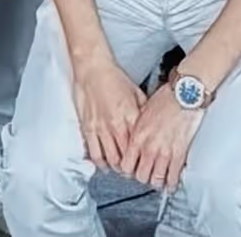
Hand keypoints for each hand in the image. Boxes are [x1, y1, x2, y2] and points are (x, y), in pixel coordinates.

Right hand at [71, 56, 145, 171]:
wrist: (93, 67)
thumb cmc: (114, 77)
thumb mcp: (137, 93)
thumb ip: (144, 112)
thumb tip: (152, 125)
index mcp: (131, 116)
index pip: (140, 148)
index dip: (143, 160)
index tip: (145, 164)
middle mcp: (116, 125)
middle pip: (126, 158)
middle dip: (131, 169)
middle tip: (134, 171)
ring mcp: (101, 128)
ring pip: (111, 159)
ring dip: (117, 168)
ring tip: (121, 169)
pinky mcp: (88, 127)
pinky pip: (94, 152)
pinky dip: (101, 162)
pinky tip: (105, 164)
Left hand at [121, 84, 201, 191]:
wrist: (184, 95)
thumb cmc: (165, 99)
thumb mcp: (142, 111)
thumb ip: (137, 128)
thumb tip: (134, 137)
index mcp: (137, 135)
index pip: (126, 164)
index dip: (128, 171)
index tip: (131, 171)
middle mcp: (149, 147)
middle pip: (140, 175)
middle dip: (143, 177)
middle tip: (145, 175)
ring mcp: (164, 152)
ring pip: (156, 180)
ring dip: (157, 182)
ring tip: (158, 180)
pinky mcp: (179, 154)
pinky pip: (173, 176)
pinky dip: (172, 183)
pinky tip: (171, 183)